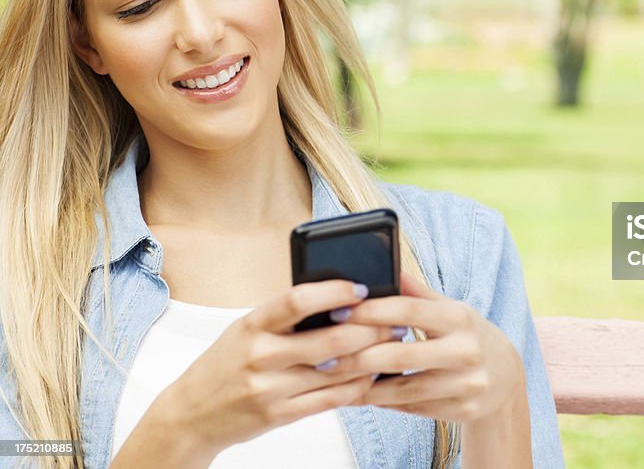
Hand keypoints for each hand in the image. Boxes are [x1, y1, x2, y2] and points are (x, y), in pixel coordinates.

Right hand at [155, 280, 398, 453]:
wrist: (190, 415)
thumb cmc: (226, 363)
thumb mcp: (246, 330)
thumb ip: (286, 317)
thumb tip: (339, 297)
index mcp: (252, 325)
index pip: (296, 301)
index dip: (333, 292)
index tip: (360, 286)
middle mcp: (260, 355)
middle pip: (329, 340)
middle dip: (370, 329)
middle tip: (394, 320)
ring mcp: (270, 388)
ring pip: (336, 371)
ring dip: (372, 357)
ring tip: (392, 344)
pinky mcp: (279, 415)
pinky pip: (329, 400)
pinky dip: (357, 387)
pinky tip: (372, 376)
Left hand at [343, 272, 527, 422]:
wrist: (506, 377)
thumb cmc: (468, 335)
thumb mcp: (452, 309)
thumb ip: (418, 293)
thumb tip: (389, 267)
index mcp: (459, 318)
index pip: (408, 311)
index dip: (370, 312)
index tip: (338, 312)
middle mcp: (465, 351)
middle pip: (401, 355)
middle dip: (358, 356)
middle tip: (325, 355)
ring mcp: (465, 384)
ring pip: (403, 390)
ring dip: (365, 386)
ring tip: (337, 379)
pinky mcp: (461, 410)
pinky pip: (412, 409)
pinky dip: (384, 402)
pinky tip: (363, 395)